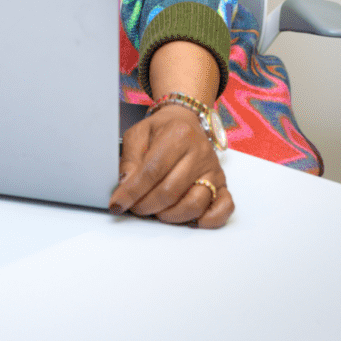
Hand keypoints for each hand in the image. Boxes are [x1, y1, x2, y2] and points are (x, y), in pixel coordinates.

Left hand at [109, 104, 233, 227]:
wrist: (186, 120)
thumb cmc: (161, 129)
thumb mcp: (138, 134)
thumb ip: (129, 158)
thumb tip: (124, 184)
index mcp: (178, 135)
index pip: (152, 171)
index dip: (132, 192)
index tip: (117, 204)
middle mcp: (199, 152)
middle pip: (171, 191)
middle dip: (147, 206)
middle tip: (135, 208)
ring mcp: (213, 169)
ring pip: (194, 204)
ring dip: (170, 216)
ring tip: (156, 211)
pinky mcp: (222, 183)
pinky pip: (224, 207)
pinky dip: (208, 219)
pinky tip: (190, 220)